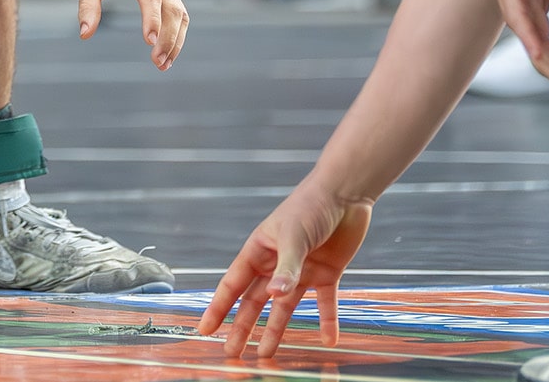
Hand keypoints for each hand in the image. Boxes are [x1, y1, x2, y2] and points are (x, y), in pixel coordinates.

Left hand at [76, 0, 188, 69]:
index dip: (152, 18)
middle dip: (169, 38)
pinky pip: (178, 12)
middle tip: (158, 62)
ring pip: (180, 13)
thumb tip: (85, 34)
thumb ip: (87, 6)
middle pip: (172, 9)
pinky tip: (168, 50)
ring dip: (177, 39)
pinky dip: (177, 32)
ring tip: (164, 64)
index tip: (150, 41)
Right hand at [198, 183, 372, 357]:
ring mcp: (301, 270)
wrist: (344, 194)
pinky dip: (327, 321)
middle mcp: (276, 264)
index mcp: (259, 250)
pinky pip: (324, 304)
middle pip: (254, 301)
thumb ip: (287, 268)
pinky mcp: (326, 274)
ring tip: (267, 355)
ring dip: (276, 330)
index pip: (233, 284)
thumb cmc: (310, 207)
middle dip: (243, 327)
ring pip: (284, 308)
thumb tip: (275, 297)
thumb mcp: (294, 236)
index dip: (218, 308)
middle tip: (232, 353)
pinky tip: (328, 340)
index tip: (204, 329)